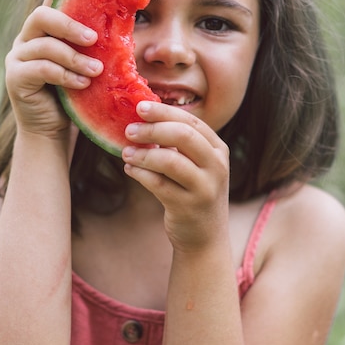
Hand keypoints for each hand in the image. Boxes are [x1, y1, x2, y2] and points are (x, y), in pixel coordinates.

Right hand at [5, 0, 103, 139]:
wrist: (54, 130)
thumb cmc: (76, 96)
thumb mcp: (89, 66)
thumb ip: (97, 47)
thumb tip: (127, 21)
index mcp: (48, 31)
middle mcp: (29, 38)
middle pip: (43, 15)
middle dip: (70, 25)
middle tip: (93, 38)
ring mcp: (18, 57)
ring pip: (45, 45)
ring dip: (74, 57)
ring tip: (96, 71)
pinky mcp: (16, 77)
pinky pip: (40, 69)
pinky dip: (65, 75)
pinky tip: (82, 84)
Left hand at [122, 101, 229, 250]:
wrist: (205, 237)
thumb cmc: (193, 192)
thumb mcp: (195, 165)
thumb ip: (178, 143)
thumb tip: (142, 117)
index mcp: (217, 149)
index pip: (191, 121)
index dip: (164, 112)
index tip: (140, 107)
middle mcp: (216, 166)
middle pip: (183, 135)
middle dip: (152, 129)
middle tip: (129, 130)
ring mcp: (204, 188)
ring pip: (170, 160)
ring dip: (143, 154)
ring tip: (126, 153)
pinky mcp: (187, 207)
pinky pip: (158, 184)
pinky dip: (140, 174)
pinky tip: (129, 169)